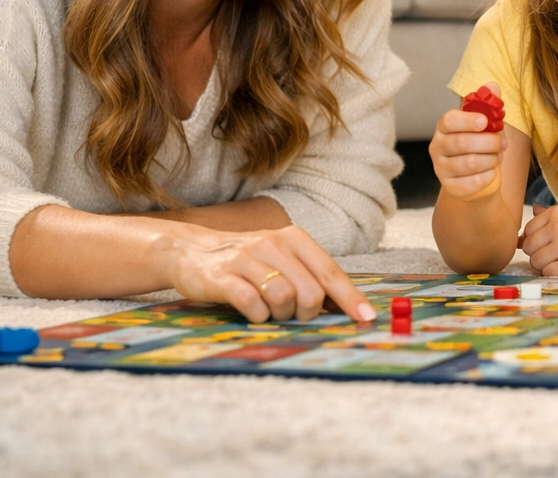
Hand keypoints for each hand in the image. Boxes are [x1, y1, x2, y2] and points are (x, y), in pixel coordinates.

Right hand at [158, 223, 375, 323]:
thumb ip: (311, 276)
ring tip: (269, 310)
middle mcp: (273, 244)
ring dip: (281, 315)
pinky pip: (252, 305)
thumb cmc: (247, 261)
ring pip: (284, 298)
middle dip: (307, 312)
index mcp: (294, 239)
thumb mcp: (282, 259)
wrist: (191, 251)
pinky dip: (258, 316)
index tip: (366, 319)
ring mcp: (246, 259)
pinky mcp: (222, 277)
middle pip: (310, 291)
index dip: (350, 299)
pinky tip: (253, 312)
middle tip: (293, 313)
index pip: (330, 272)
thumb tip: (347, 306)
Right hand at [430, 82, 505, 200]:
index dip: (467, 120)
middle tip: (501, 143)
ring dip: (491, 159)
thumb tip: (493, 86)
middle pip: (462, 143)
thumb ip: (488, 105)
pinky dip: (488, 176)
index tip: (484, 122)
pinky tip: (491, 172)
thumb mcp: (487, 125)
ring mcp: (441, 169)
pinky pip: (473, 182)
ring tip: (497, 156)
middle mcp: (437, 148)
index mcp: (444, 128)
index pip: (449, 120)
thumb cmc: (482, 146)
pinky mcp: (451, 188)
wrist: (481, 179)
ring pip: (470, 163)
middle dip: (489, 142)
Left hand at [519, 204, 557, 274]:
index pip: (528, 229)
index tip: (551, 244)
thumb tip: (524, 225)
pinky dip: (555, 274)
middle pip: (529, 246)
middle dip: (539, 253)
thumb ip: (550, 218)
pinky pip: (546, 273)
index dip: (537, 240)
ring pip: (535, 261)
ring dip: (546, 265)